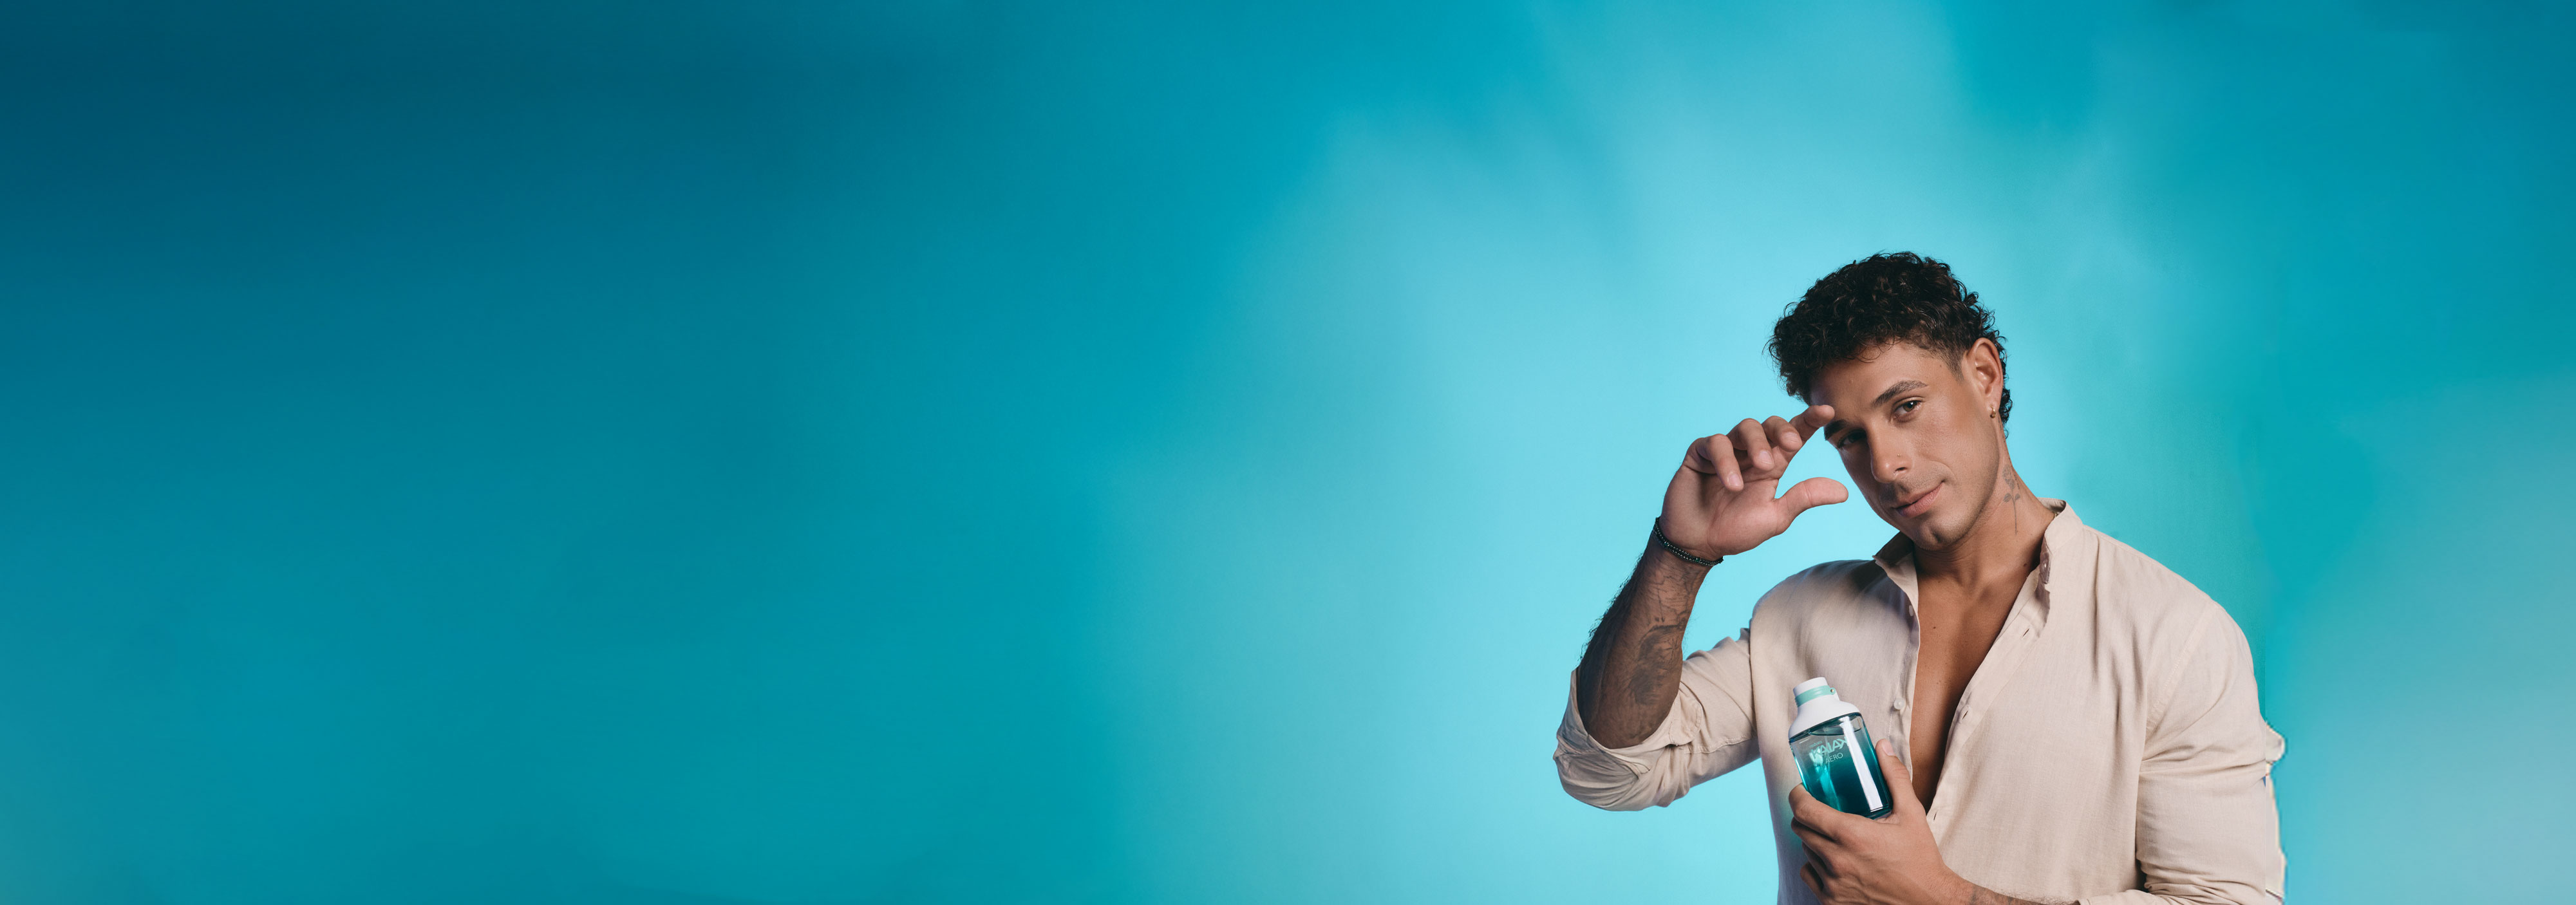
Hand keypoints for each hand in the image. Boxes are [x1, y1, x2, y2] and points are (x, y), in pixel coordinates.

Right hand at [1658, 405, 1846, 560]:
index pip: (1793, 436)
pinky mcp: (1700, 454)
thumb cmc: (1736, 530)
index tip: (1827, 412)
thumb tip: (1843, 492)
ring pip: (1745, 427)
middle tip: (1792, 445)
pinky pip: (1715, 444)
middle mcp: (1750, 453)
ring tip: (1762, 468)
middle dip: (1783, 428)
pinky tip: (1732, 485)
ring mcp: (1725, 452)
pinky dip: (1726, 461)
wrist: (1699, 544)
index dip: (1810, 420)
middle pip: (1770, 424)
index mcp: (1772, 465)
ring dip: (1757, 443)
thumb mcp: (1776, 517)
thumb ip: (1804, 498)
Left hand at [1790, 739, 1967, 904]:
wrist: (1929, 902)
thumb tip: (1882, 747)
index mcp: (1852, 835)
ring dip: (1815, 840)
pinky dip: (1815, 866)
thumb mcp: (1911, 814)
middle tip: (1821, 810)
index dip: (1797, 796)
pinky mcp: (1832, 901)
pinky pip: (1809, 875)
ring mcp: (1833, 883)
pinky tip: (1833, 860)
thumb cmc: (1921, 859)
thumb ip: (1894, 777)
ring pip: (1806, 852)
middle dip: (1807, 815)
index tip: (1803, 791)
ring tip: (1834, 836)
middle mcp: (1837, 860)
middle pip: (1801, 829)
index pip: (1803, 809)